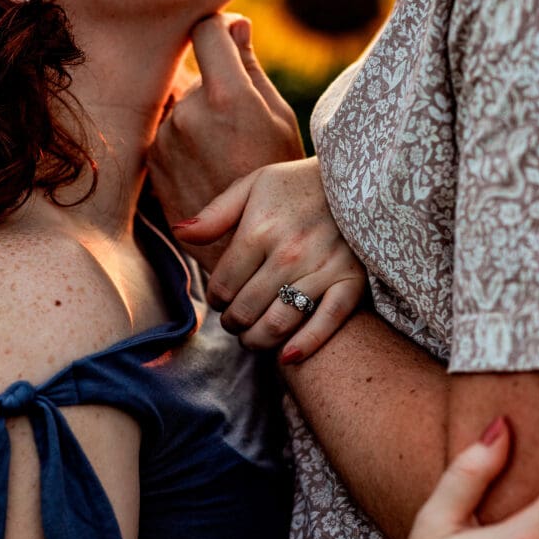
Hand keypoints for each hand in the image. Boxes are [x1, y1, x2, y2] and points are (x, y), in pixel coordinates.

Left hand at [148, 14, 303, 266]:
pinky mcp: (153, 162)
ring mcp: (164, 140)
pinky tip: (209, 170)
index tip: (229, 39)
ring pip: (179, 105)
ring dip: (197, 116)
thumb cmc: (275, 180)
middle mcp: (187, 114)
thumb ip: (250, 67)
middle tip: (238, 124)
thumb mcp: (277, 120)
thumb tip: (235, 23)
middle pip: (192, 72)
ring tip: (226, 155)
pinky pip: (168, 134)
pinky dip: (185, 143)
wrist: (246, 248)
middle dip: (212, 86)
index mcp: (226, 98)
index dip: (218, 29)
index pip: (205, 30)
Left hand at [173, 157, 366, 359]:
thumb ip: (215, 214)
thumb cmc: (297, 185)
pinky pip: (325, 324)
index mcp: (260, 230)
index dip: (216, 299)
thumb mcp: (253, 186)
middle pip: (247, 309)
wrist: (359, 181)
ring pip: (279, 324)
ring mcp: (322, 270)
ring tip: (253, 338)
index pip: (224, 286)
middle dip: (234, 323)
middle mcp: (289, 253)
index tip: (221, 299)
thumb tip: (179, 234)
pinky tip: (287, 357)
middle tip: (235, 322)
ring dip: (258, 340)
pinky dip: (305, 346)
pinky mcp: (351, 282)